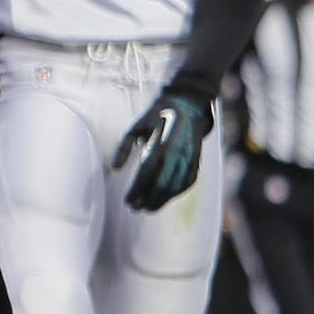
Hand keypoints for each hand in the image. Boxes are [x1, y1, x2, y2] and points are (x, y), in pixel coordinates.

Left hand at [114, 87, 212, 212]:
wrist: (188, 105)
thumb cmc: (156, 117)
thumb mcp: (135, 127)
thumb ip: (124, 147)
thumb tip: (115, 169)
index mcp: (161, 144)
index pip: (147, 174)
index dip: (137, 190)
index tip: (127, 201)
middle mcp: (177, 153)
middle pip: (162, 184)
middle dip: (149, 199)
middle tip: (136, 208)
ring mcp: (190, 157)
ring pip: (177, 185)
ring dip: (163, 200)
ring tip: (148, 208)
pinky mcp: (197, 159)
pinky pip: (189, 181)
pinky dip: (177, 192)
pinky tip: (166, 198)